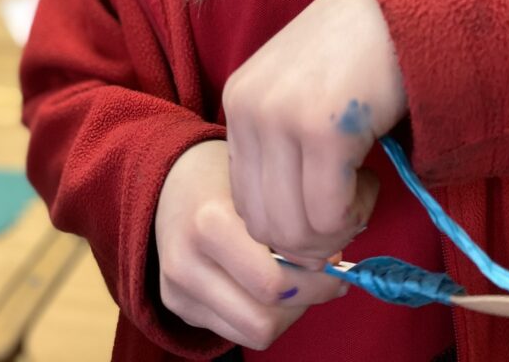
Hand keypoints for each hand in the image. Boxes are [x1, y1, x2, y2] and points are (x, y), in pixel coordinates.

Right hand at [155, 140, 345, 349]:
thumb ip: (294, 220)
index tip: (336, 260)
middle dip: (307, 300)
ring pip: (253, 332)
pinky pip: (235, 332)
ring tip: (300, 282)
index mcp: (210, 223)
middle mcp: (186, 261)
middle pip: (264, 316)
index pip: (274, 282)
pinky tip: (271, 287)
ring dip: (287, 314)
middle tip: (327, 277)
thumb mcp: (261, 180)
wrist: (172, 179)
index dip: (316, 280)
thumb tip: (336, 259)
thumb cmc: (228, 175)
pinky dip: (263, 315)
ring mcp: (176, 289)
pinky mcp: (175, 304)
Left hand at [223, 0, 406, 266]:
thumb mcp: (301, 91)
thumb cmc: (360, 49)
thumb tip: (289, 233)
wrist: (401, 1)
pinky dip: (355, 213)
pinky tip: (371, 179)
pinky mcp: (322, 129)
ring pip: (293, 228)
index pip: (243, 202)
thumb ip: (284, 149)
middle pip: (263, 224)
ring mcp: (283, 118)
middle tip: (348, 209)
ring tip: (360, 190)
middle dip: (309, 238)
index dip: (287, 224)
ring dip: (334, 228)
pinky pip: (330, 213)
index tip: (325, 209)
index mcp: (239, 100)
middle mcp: (249, 109)